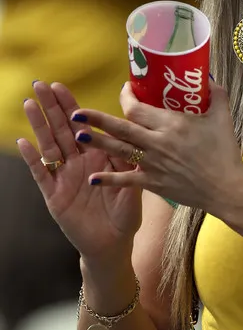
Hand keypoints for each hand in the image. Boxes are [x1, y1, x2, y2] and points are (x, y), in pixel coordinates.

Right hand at [17, 82, 142, 260]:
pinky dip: (33, 158)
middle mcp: (78, 163)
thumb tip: (129, 136)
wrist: (113, 244)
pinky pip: (42, 174)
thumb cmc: (125, 215)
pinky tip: (25, 142)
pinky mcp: (54, 194)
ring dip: (40, 125)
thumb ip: (128, 162)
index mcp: (97, 156)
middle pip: (62, 130)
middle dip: (51, 107)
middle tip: (40, 85)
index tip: (61, 86)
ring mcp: (64, 177)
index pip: (82, 126)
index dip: (71, 106)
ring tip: (30, 104)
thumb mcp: (132, 186)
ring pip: (50, 146)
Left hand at [67, 80, 242, 212]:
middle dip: (96, 119)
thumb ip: (216, 93)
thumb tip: (208, 75)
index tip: (125, 91)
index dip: (126, 97)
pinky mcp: (154, 183)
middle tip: (77, 112)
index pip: (137, 108)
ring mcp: (154, 164)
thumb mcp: (223, 117)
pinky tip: (93, 178)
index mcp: (171, 124)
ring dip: (97, 142)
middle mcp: (157, 143)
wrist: (226, 190)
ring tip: (78, 135)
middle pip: (121, 127)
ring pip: (119, 150)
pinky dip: (110, 179)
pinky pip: (127, 180)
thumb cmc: (225, 153)